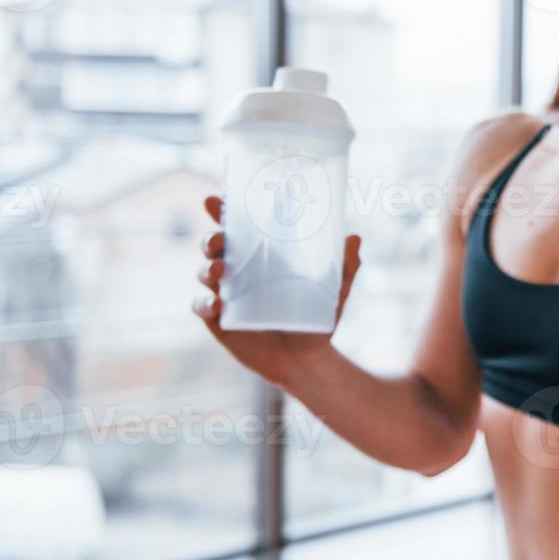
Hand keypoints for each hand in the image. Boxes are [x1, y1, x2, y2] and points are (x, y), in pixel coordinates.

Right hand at [192, 194, 361, 387]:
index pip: (236, 228)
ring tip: (218, 268)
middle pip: (213, 247)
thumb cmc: (316, 318)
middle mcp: (237, 272)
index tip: (214, 199)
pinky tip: (216, 303)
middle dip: (210, 238)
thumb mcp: (334, 291)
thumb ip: (345, 267)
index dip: (221, 212)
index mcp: (260, 257)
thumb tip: (355, 238)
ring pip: (204, 273)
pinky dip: (204, 303)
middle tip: (219, 238)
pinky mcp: (219, 322)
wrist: (307, 360)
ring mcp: (226, 295)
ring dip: (206, 267)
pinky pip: (202, 308)